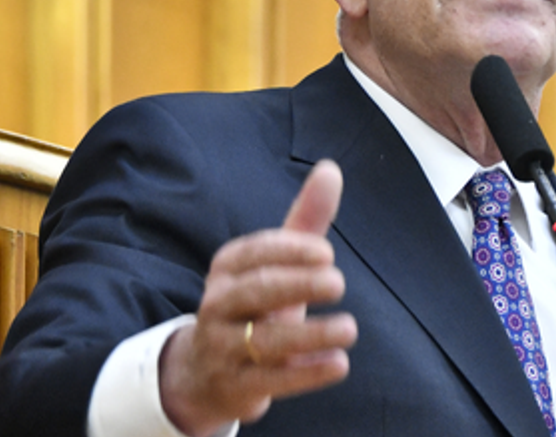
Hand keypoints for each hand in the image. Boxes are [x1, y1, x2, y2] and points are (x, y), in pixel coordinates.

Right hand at [159, 160, 357, 435]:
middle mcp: (219, 304)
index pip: (254, 253)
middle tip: (339, 282)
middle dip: (296, 285)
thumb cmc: (253, 306)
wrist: (204, 373)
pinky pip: (270, 381)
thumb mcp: (275, 264)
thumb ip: (305, 220)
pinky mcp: (236, 386)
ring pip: (264, 341)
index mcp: (228, 268)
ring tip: (350, 329)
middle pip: (255, 292)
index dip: (289, 251)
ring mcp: (224, 348)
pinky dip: (305, 374)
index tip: (326, 253)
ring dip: (310, 335)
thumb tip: (331, 168)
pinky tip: (338, 364)